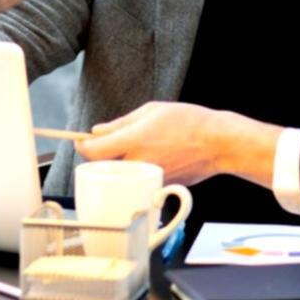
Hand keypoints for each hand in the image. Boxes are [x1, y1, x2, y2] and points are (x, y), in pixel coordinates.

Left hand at [77, 101, 279, 187]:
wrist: (218, 144)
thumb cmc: (189, 122)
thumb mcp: (151, 111)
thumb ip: (121, 123)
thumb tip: (97, 131)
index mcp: (134, 141)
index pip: (93, 151)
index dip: (82, 145)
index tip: (81, 140)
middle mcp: (138, 164)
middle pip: (102, 167)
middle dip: (98, 157)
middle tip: (105, 146)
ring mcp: (147, 180)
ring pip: (119, 177)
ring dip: (116, 167)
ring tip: (130, 152)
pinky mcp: (157, 188)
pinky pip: (136, 182)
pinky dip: (134, 173)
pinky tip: (147, 160)